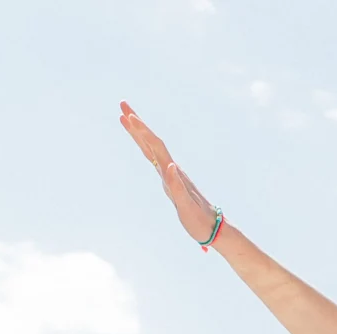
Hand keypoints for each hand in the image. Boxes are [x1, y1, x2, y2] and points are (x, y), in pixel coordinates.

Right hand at [120, 104, 222, 244]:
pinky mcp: (170, 180)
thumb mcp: (186, 206)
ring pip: (151, 147)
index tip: (129, 116)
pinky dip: (145, 148)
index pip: (156, 146)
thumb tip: (170, 165)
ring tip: (126, 117)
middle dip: (137, 123)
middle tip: (122, 104)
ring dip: (138, 132)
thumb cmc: (199, 220)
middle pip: (151, 140)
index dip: (142, 131)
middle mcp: (171, 168)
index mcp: (173, 172)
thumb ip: (177, 187)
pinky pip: (154, 158)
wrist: (213, 226)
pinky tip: (142, 143)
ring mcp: (170, 173)